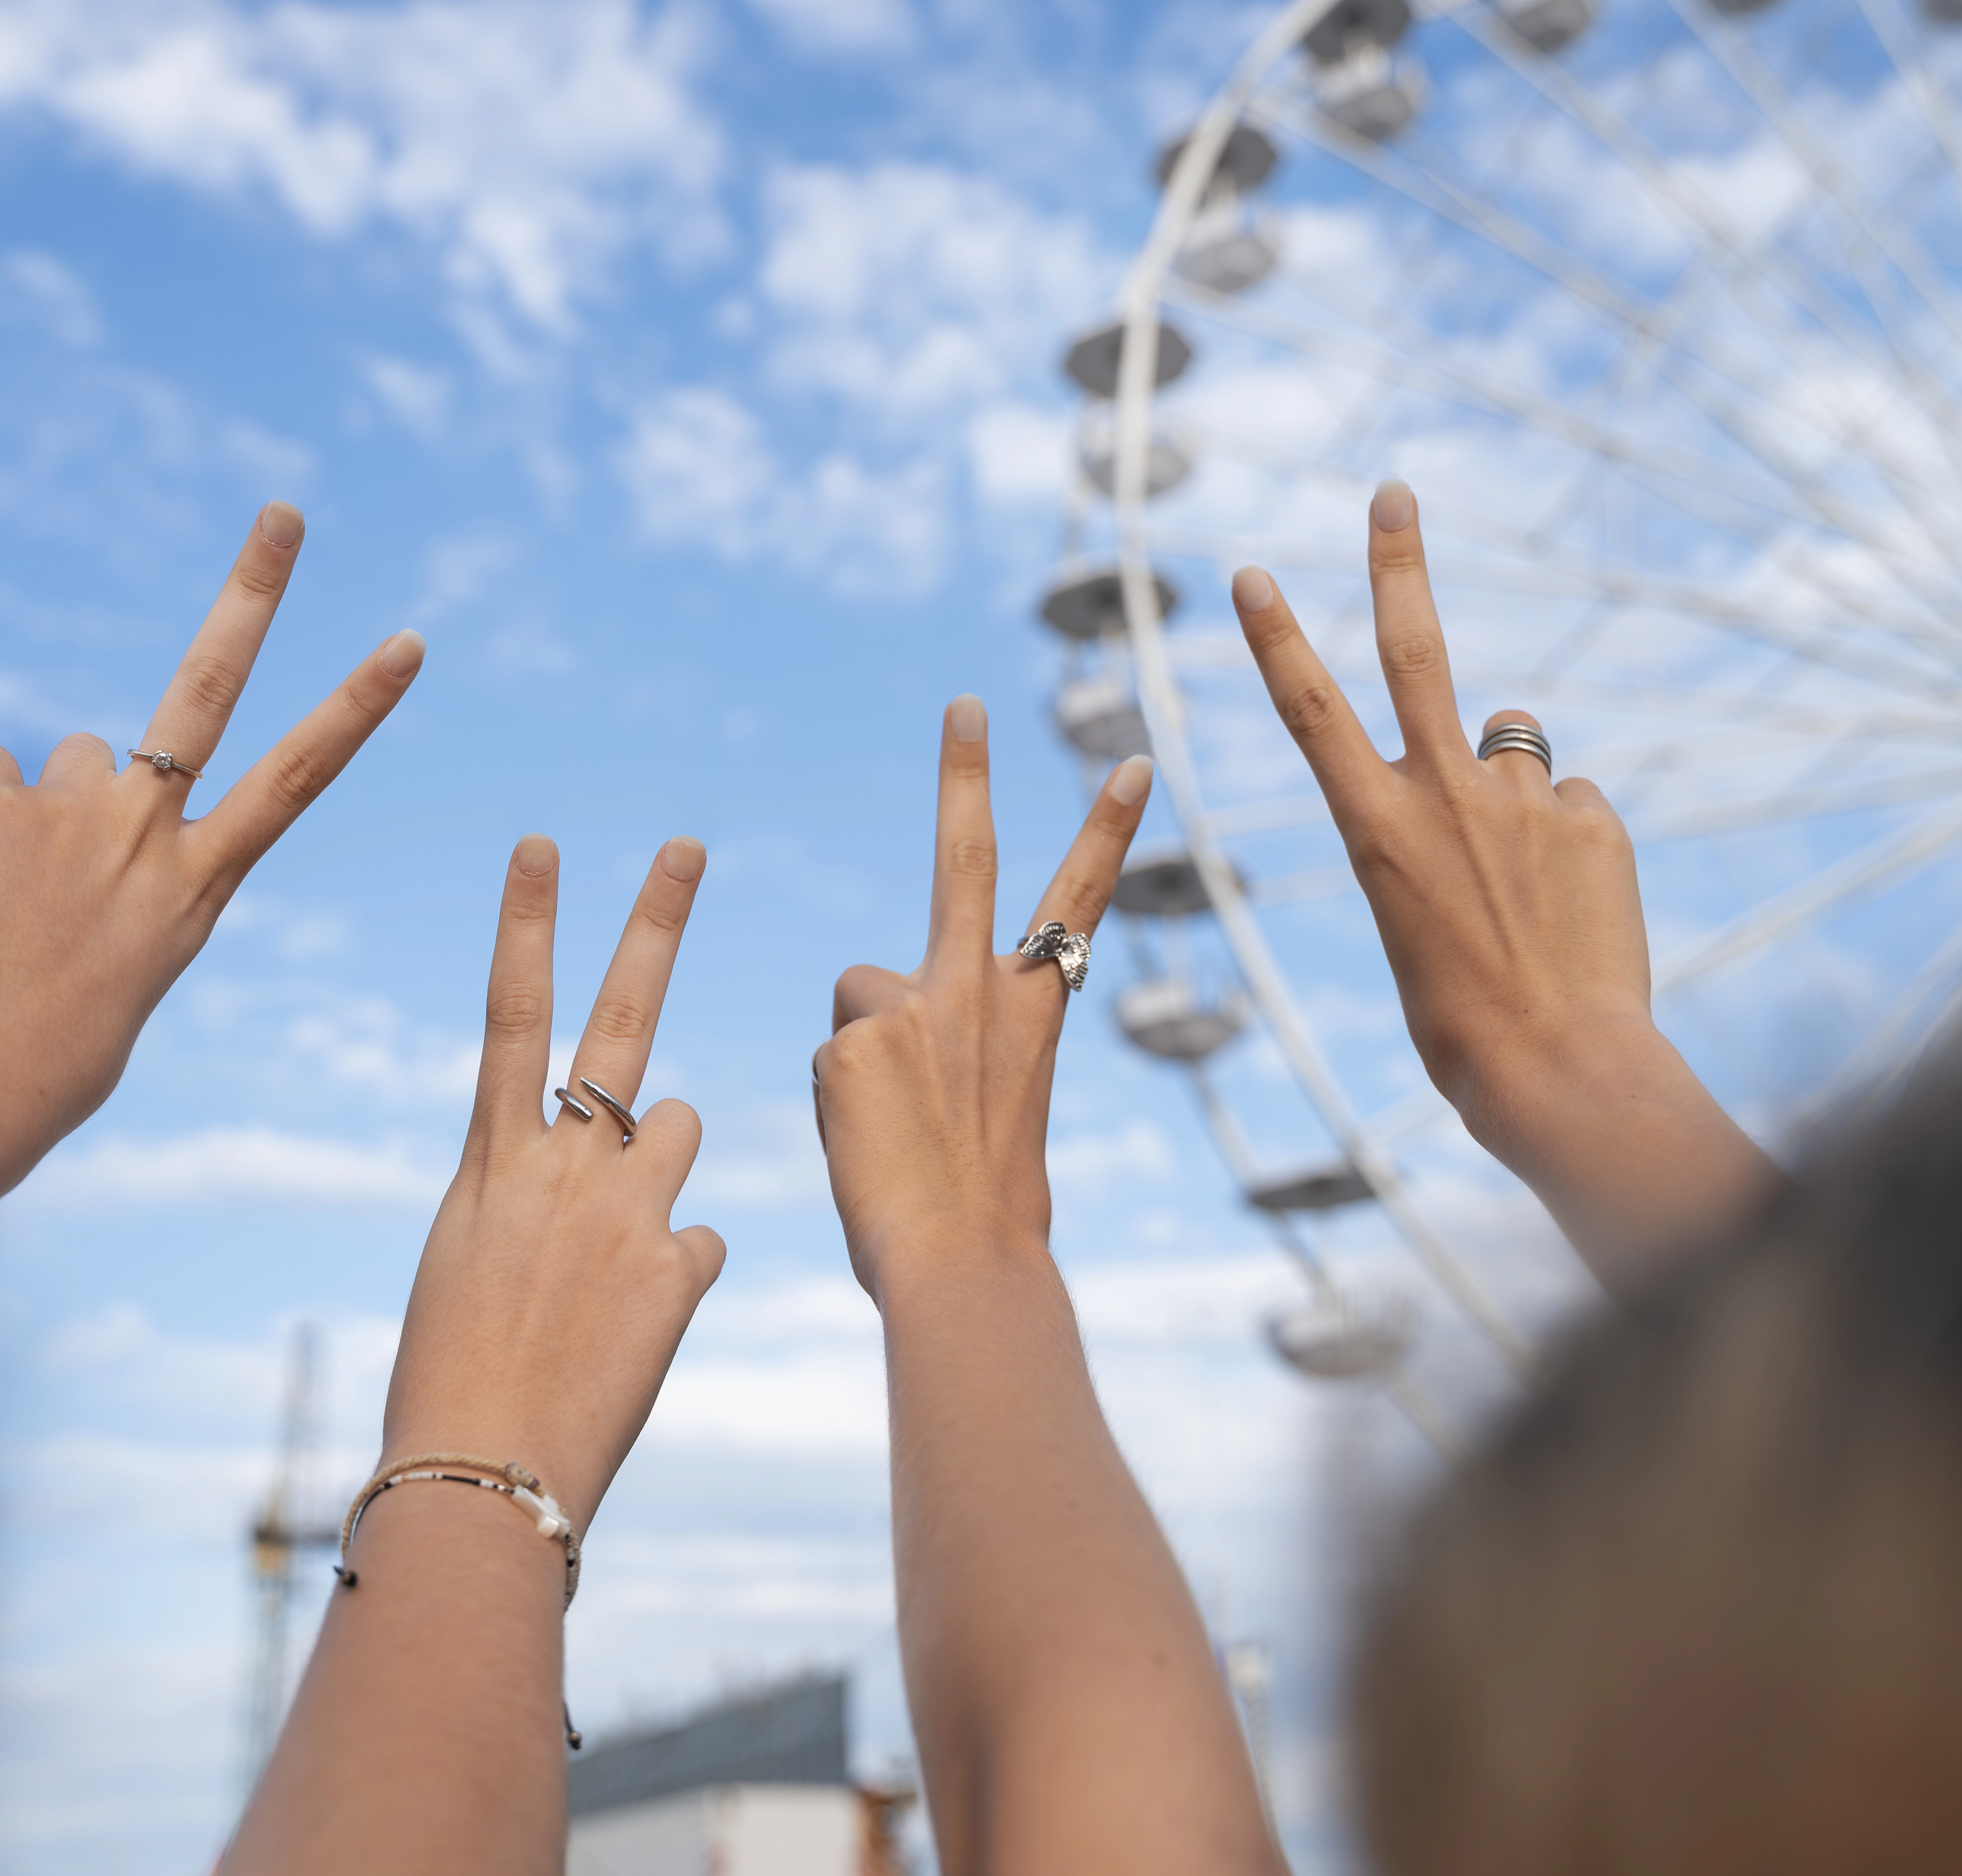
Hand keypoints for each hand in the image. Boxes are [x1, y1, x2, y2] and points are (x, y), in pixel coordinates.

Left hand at [0, 503, 421, 1256]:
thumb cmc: (49, 1061)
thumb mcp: (124, 970)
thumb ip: (124, 881)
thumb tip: (72, 811)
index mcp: (199, 889)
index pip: (300, 777)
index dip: (358, 703)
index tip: (407, 640)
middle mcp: (148, 832)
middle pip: (211, 685)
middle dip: (253, 590)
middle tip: (283, 512)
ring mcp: (72, 811)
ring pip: (71, 760)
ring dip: (52, 805)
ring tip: (19, 893)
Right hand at [378, 834, 723, 1525]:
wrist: (481, 1471)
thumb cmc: (455, 1379)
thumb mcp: (472, 1264)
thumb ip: (533, 1202)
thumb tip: (591, 1188)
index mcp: (491, 1162)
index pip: (511, 1012)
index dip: (528, 924)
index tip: (543, 845)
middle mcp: (560, 1165)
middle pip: (618, 1016)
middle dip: (653, 922)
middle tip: (687, 846)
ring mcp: (625, 1210)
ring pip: (680, 1126)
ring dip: (664, 1161)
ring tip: (619, 1245)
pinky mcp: (677, 1267)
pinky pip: (701, 1241)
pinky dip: (679, 1272)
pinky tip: (639, 1328)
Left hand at [814, 696, 1151, 1297]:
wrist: (964, 1259)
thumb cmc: (990, 1213)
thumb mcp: (998, 1111)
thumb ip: (962, 1051)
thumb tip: (907, 1042)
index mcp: (1031, 1008)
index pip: (1078, 899)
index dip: (1107, 828)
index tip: (1134, 762)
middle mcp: (974, 988)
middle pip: (966, 857)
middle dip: (965, 773)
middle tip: (962, 703)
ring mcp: (911, 1007)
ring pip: (859, 997)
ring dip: (862, 1055)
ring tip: (894, 1130)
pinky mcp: (850, 1039)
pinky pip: (828, 1059)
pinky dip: (837, 1103)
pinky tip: (867, 1146)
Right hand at [1229, 479, 1772, 1275]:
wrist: (1555, 1069)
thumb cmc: (1463, 1022)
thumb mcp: (1418, 920)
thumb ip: (1448, 828)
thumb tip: (1516, 755)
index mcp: (1374, 828)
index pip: (1310, 711)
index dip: (1277, 637)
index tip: (1252, 572)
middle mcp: (1443, 793)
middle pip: (1415, 648)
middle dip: (1399, 562)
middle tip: (1395, 491)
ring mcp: (1522, 801)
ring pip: (1518, 741)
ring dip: (1515, 783)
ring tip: (1526, 875)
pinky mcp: (1592, 820)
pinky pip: (1577, 808)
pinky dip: (1573, 845)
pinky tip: (1575, 912)